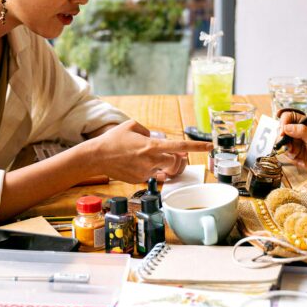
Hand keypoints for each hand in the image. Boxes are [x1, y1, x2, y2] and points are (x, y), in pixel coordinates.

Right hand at [87, 120, 207, 182]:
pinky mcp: (139, 180)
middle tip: (177, 157)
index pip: (180, 147)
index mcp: (152, 145)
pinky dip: (152, 170)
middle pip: (177, 163)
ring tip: (161, 161)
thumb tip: (156, 138)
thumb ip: (149, 131)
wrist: (96, 157)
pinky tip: (142, 164)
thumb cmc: (113, 139)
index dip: (196, 147)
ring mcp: (145, 172)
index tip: (210, 146)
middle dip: (180, 160)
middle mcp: (151, 160)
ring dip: (167, 166)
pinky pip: (153, 176)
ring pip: (166, 171)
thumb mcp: (132, 126)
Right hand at [277, 112, 306, 173]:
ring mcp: (294, 141)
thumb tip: (286, 128)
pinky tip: (299, 158)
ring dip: (287, 149)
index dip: (283, 122)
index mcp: (303, 123)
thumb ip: (301, 131)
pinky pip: (285, 153)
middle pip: (281, 129)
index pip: (288, 117)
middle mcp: (297, 131)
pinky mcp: (293, 151)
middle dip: (283, 138)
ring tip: (295, 153)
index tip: (282, 132)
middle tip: (288, 145)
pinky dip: (290, 156)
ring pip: (282, 142)